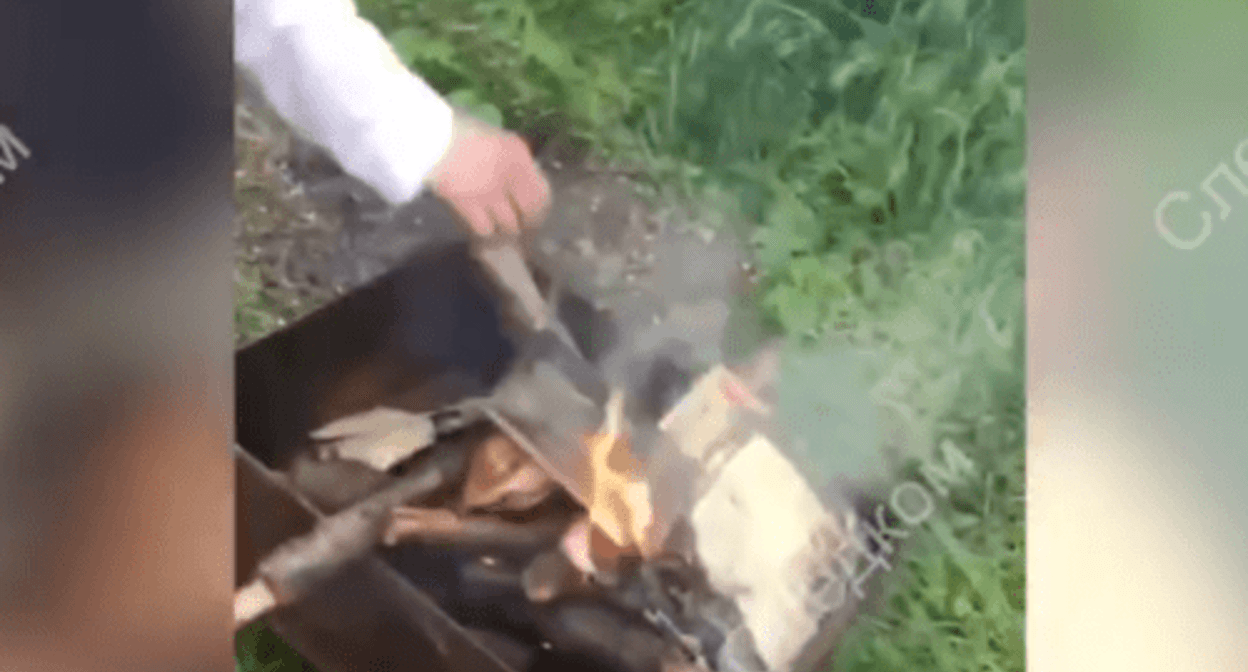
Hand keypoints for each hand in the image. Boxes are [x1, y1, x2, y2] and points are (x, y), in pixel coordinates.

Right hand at [425, 110, 551, 237]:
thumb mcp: (495, 139)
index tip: (536, 216)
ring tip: (500, 234)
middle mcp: (511, 177)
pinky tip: (479, 232)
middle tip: (520, 231)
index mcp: (519, 156)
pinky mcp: (468, 208)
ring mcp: (490, 194)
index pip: (542, 194)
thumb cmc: (459, 131)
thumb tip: (523, 179)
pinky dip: (484, 233)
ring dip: (505, 232)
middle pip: (529, 214)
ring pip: (508, 226)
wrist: (431, 137)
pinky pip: (484, 229)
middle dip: (526, 226)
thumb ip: (511, 158)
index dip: (541, 210)